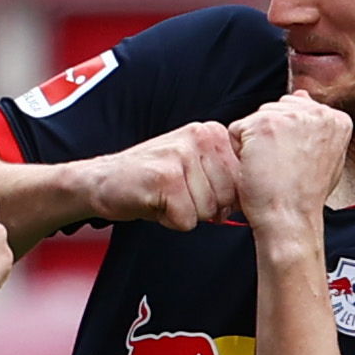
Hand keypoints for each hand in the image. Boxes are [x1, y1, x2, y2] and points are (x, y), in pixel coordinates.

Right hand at [83, 121, 245, 231]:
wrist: (102, 181)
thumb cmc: (151, 179)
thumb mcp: (194, 166)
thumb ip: (225, 175)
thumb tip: (252, 201)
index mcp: (213, 133)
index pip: (243, 181)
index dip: (221, 197)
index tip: (196, 189)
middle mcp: (201, 137)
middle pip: (228, 197)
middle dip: (204, 208)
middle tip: (176, 194)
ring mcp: (182, 155)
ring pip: (208, 210)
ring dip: (185, 214)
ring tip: (164, 197)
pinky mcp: (165, 178)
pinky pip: (186, 219)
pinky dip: (169, 221)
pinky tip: (154, 203)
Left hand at [232, 92, 351, 231]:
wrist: (291, 219)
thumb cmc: (305, 197)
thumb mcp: (326, 159)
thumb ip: (316, 126)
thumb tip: (300, 95)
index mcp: (337, 119)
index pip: (297, 110)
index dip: (288, 138)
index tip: (295, 162)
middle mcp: (317, 112)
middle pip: (275, 110)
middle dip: (270, 137)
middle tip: (281, 168)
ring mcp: (290, 115)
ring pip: (256, 119)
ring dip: (255, 144)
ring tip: (271, 168)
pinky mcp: (264, 123)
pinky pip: (237, 129)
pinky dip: (239, 151)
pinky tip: (257, 168)